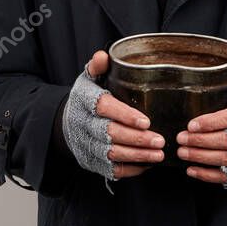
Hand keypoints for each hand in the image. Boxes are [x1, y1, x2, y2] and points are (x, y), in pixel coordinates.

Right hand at [62, 50, 165, 179]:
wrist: (67, 124)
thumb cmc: (87, 98)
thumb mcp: (89, 79)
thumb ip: (97, 67)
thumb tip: (104, 56)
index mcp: (85, 100)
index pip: (104, 108)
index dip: (124, 115)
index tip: (146, 121)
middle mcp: (85, 124)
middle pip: (111, 134)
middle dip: (136, 139)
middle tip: (160, 140)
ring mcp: (88, 145)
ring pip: (113, 154)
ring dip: (137, 155)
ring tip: (159, 154)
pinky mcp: (93, 161)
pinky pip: (112, 169)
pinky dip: (130, 169)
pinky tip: (148, 164)